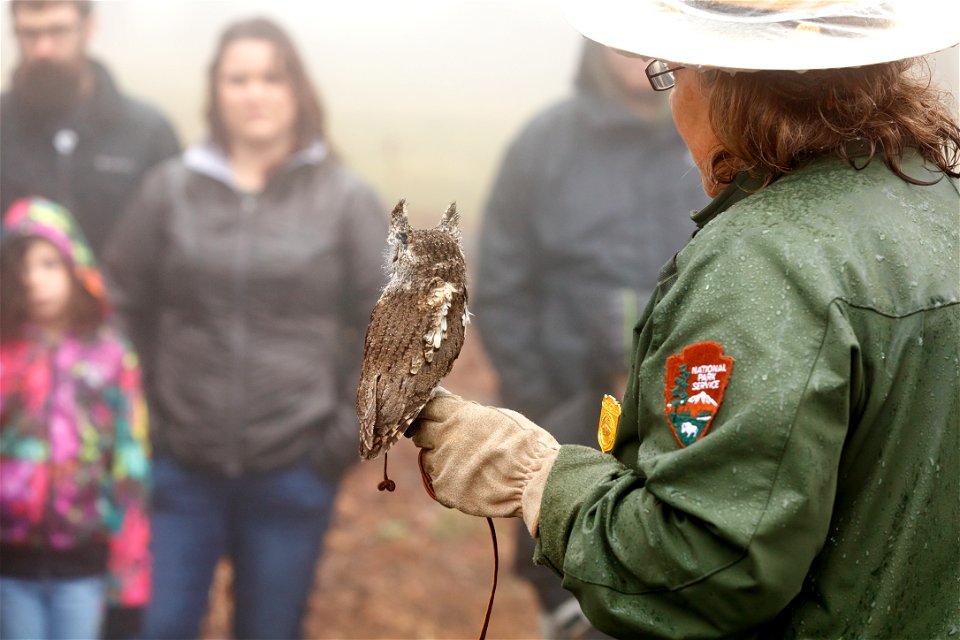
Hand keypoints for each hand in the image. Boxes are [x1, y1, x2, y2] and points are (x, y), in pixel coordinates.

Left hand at [411, 391, 559, 534]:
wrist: (535, 481)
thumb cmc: (525, 445)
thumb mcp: (499, 417)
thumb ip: (471, 415)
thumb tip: (459, 411)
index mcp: (458, 415)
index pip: (427, 407)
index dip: (430, 411)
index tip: (434, 415)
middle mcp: (444, 437)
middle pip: (419, 432)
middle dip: (428, 434)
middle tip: (447, 440)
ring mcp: (442, 464)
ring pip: (429, 459)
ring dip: (442, 459)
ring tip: (470, 465)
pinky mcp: (445, 489)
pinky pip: (438, 482)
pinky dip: (451, 481)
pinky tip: (473, 481)